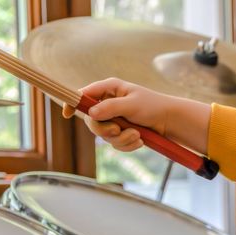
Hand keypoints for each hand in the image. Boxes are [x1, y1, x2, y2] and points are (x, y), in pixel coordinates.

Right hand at [62, 77, 210, 154]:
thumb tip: (91, 113)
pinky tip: (140, 141)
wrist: (170, 122)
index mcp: (108, 89)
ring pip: (104, 136)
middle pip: (91, 121)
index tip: (65, 113)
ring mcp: (114, 119)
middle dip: (104, 130)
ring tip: (137, 135)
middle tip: (118, 130)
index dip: (72, 103)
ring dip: (121, 139)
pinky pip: (115, 144)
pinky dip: (127, 145)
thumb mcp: (132, 105)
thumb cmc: (153, 107)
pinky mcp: (120, 132)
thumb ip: (111, 108)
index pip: (83, 95)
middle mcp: (108, 103)